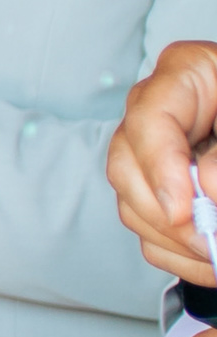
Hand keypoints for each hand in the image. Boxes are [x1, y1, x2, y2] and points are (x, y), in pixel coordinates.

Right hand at [105, 43, 216, 282]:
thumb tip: (206, 186)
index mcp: (187, 74)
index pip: (149, 119)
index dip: (160, 168)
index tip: (182, 210)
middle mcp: (158, 112)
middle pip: (127, 166)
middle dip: (166, 215)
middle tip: (208, 242)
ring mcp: (154, 151)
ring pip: (133, 204)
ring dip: (174, 241)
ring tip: (215, 255)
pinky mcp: (160, 187)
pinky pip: (148, 227)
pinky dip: (178, 254)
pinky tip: (210, 263)